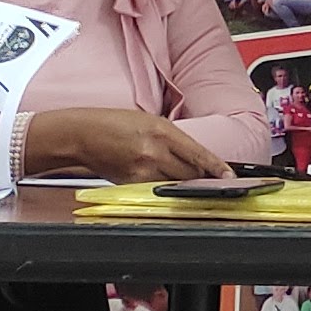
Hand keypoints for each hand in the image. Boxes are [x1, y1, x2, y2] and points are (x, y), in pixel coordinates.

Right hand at [24, 105, 243, 183]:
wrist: (81, 135)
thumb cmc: (113, 123)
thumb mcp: (148, 121)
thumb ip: (172, 138)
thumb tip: (193, 155)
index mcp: (161, 131)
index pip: (198, 154)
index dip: (216, 168)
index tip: (230, 176)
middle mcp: (154, 152)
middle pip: (190, 173)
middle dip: (200, 175)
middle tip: (207, 176)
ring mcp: (142, 170)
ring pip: (175, 183)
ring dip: (182, 182)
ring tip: (179, 175)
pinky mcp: (130, 183)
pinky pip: (156, 188)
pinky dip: (162, 186)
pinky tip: (158, 178)